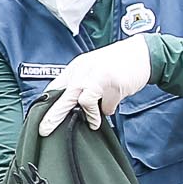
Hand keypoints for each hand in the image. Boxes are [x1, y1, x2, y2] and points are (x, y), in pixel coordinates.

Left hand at [36, 35, 154, 132]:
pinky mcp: (112, 85)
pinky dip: (106, 110)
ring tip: (93, 121)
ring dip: (90, 115)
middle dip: (53, 116)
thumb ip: (80, 84)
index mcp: (76, 67)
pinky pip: (105, 107)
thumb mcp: (92, 68)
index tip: (40, 118)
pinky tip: (112, 104)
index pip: (55, 87)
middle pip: (63, 97)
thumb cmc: (117, 62)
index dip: (47, 104)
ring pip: (83, 103)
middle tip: (45, 130)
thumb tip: (70, 106)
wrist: (142, 54)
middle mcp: (83, 71)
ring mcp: (97, 77)